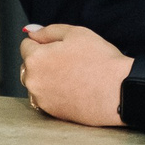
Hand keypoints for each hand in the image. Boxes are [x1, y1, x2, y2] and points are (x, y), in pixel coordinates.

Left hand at [19, 23, 134, 125]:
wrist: (118, 91)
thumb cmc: (101, 61)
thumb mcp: (76, 33)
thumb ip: (48, 31)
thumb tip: (31, 32)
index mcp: (35, 58)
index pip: (26, 45)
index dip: (44, 43)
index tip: (60, 48)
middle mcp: (33, 80)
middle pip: (29, 65)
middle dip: (43, 61)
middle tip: (69, 61)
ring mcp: (41, 99)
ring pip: (37, 83)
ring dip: (47, 78)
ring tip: (73, 77)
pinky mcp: (51, 113)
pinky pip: (46, 98)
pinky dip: (55, 94)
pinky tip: (74, 89)